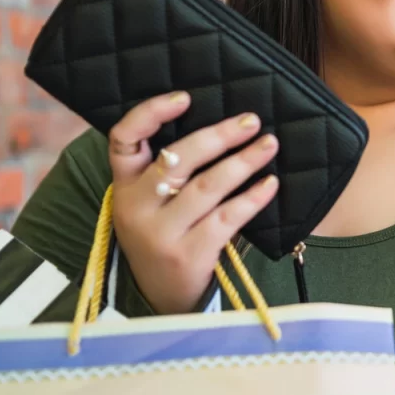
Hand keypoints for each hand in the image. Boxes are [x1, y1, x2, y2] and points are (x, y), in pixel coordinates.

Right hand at [107, 92, 279, 313]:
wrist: (161, 298)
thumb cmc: (166, 234)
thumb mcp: (151, 203)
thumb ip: (170, 170)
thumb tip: (224, 126)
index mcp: (124, 185)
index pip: (124, 139)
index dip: (150, 113)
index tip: (185, 96)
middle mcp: (137, 206)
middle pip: (178, 159)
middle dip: (218, 136)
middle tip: (251, 121)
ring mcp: (161, 232)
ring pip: (207, 186)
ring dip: (243, 162)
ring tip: (269, 144)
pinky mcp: (189, 254)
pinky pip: (226, 218)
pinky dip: (251, 198)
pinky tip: (271, 184)